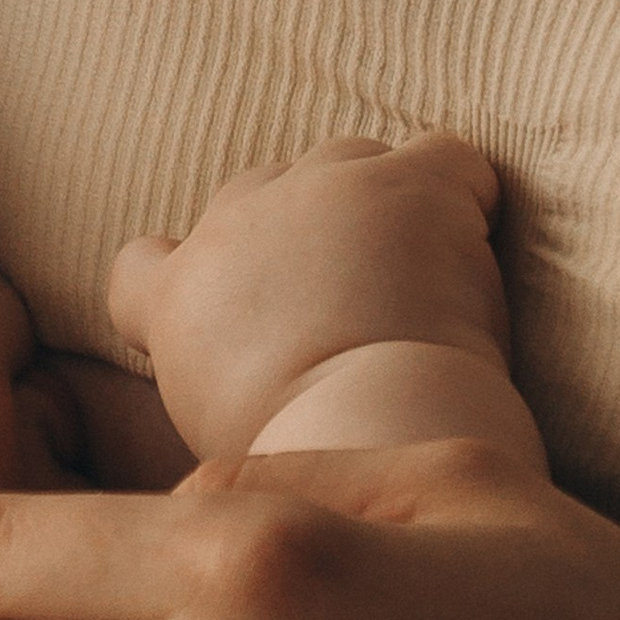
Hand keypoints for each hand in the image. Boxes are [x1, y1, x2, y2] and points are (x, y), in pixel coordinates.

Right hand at [108, 134, 508, 458]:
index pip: (144, 262)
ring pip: (346, 162)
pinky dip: (461, 191)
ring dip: (377, 205)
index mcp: (175, 297)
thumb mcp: (212, 434)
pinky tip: (475, 241)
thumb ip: (213, 386)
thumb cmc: (299, 463)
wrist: (365, 430)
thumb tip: (247, 385)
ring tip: (420, 274)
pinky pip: (441, 156)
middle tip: (353, 303)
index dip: (191, 274)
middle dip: (299, 235)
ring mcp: (315, 193)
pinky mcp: (402, 184)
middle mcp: (232, 226)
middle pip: (258, 194)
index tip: (236, 309)